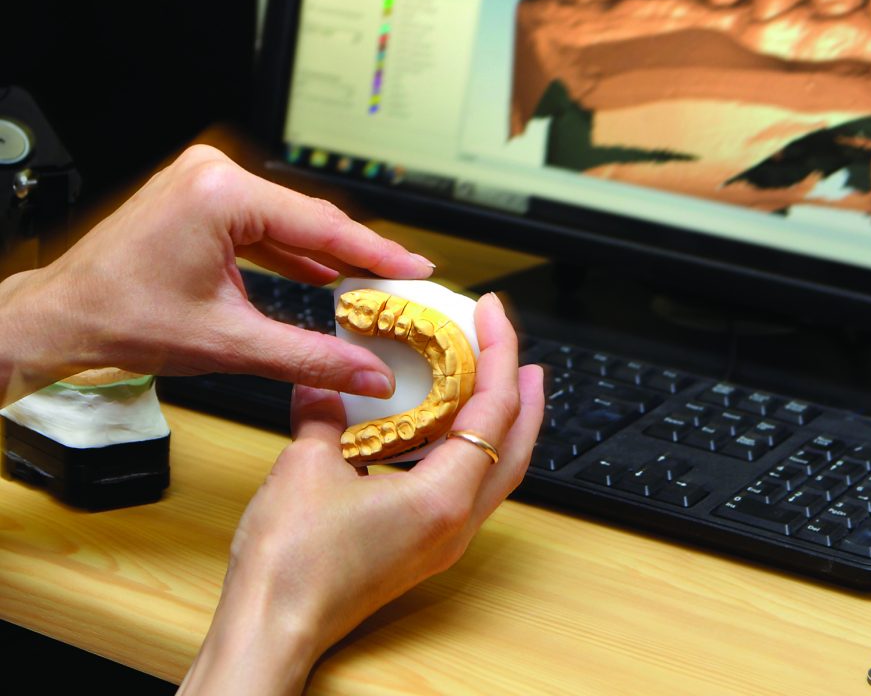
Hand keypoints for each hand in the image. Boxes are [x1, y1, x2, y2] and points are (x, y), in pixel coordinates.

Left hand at [0, 144, 433, 403]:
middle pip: (307, 217)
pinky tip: (322, 272)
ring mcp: (204, 181)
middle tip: (398, 279)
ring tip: (369, 280)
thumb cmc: (120, 320)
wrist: (62, 317)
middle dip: (353, 254)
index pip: (320, 223)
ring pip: (286, 219)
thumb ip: (308, 357)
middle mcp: (213, 174)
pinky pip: (262, 222)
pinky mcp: (200, 195)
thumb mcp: (228, 342)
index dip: (374, 252)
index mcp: (220, 196)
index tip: (413, 266)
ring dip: (324, 253)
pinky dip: (290, 250)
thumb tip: (363, 370)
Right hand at [177, 293, 544, 695]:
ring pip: (498, 473)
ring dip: (505, 425)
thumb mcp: (306, 465)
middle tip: (521, 353)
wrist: (271, 630)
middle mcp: (454, 524)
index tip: (494, 314)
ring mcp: (442, 541)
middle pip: (516, 448)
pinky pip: (470, 490)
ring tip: (498, 386)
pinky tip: (448, 433)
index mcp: (441, 498)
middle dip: (525, 395)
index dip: (499, 353)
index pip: (493, 410)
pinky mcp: (423, 549)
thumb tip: (327, 382)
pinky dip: (473, 451)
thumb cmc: (292, 564)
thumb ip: (324, 413)